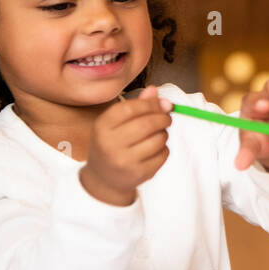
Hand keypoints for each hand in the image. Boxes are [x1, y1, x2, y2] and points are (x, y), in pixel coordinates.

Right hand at [79, 85, 172, 205]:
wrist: (104, 179)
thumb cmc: (112, 144)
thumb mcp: (115, 123)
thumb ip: (136, 105)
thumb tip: (154, 90)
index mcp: (102, 127)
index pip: (129, 108)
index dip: (149, 103)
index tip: (161, 103)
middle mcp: (110, 144)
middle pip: (147, 124)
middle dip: (163, 118)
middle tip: (166, 118)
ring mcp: (124, 161)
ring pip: (158, 139)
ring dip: (164, 134)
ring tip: (158, 135)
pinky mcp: (139, 173)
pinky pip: (163, 154)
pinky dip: (164, 149)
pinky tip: (155, 150)